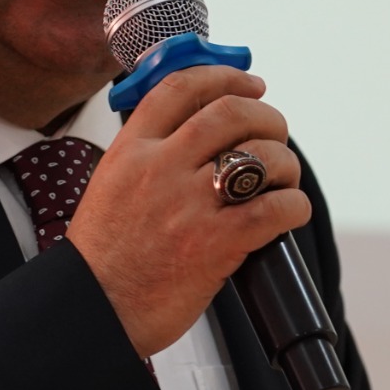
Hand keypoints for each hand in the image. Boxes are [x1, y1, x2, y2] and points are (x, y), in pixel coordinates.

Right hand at [64, 65, 308, 356]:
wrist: (95, 312)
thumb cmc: (104, 261)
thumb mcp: (111, 188)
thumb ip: (148, 160)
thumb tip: (201, 141)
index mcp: (131, 151)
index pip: (181, 88)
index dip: (225, 77)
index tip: (251, 84)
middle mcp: (160, 168)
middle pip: (231, 112)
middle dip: (267, 117)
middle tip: (276, 134)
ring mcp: (188, 205)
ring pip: (260, 155)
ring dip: (285, 163)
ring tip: (283, 180)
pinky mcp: (215, 243)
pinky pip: (274, 208)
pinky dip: (294, 205)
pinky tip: (290, 212)